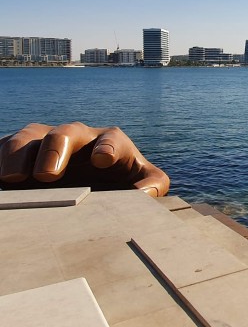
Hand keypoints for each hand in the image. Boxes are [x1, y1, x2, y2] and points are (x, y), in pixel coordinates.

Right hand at [0, 122, 169, 196]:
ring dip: (20, 153)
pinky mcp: (21, 152)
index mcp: (112, 144)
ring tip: (13, 176)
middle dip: (57, 149)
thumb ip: (153, 185)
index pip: (112, 139)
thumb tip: (146, 194)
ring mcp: (47, 142)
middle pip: (67, 132)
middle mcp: (78, 138)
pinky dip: (0, 158)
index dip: (108, 147)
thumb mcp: (142, 183)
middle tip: (48, 174)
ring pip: (31, 136)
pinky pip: (5, 147)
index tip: (103, 160)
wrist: (92, 184)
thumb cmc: (120, 182)